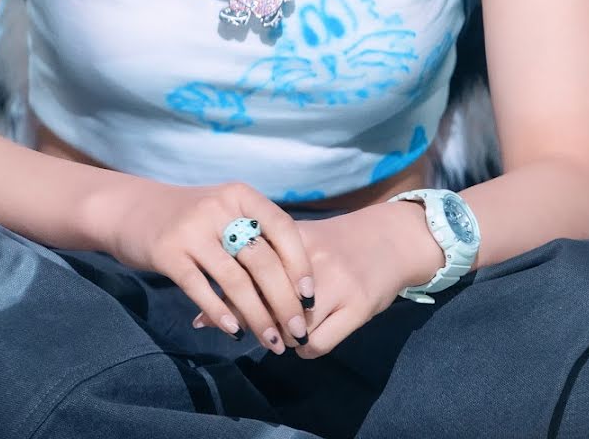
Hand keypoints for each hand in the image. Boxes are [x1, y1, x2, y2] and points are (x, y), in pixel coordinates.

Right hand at [102, 178, 315, 355]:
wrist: (132, 209)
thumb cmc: (191, 217)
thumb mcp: (225, 212)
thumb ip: (255, 235)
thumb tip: (295, 283)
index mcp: (240, 195)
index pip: (282, 228)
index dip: (299, 263)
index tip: (310, 297)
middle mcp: (218, 208)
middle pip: (261, 259)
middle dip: (284, 300)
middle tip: (297, 331)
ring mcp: (192, 230)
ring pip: (235, 280)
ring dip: (257, 316)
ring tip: (272, 342)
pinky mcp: (167, 253)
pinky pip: (200, 289)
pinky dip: (221, 313)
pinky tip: (234, 332)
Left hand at [192, 200, 440, 357]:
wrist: (389, 239)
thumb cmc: (333, 244)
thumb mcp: (295, 245)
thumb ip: (254, 270)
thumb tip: (200, 316)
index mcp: (290, 238)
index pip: (247, 273)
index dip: (228, 300)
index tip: (210, 316)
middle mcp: (310, 258)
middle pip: (266, 304)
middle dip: (255, 322)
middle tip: (253, 327)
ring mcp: (336, 282)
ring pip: (290, 329)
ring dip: (281, 338)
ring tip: (284, 331)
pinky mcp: (357, 306)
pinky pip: (316, 345)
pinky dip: (306, 350)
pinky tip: (307, 340)